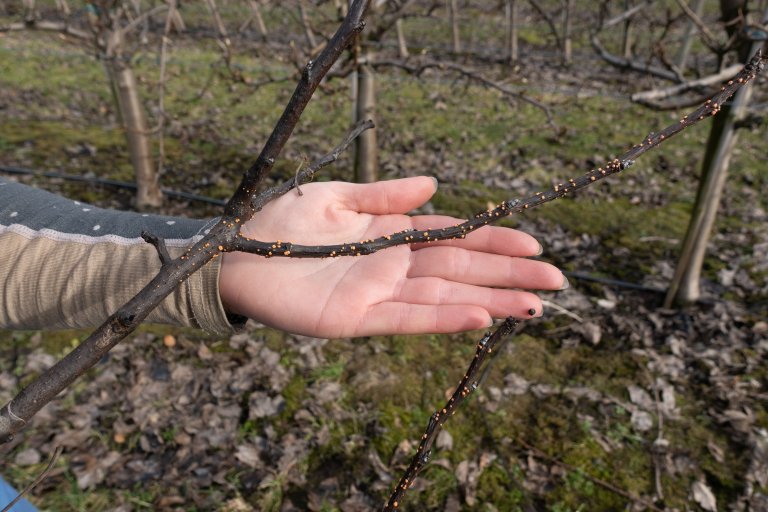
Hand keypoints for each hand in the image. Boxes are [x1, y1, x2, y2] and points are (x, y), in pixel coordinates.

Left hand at [219, 176, 564, 337]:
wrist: (235, 255)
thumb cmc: (282, 224)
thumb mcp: (338, 196)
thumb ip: (386, 195)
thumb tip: (434, 184)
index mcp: (393, 236)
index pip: (455, 239)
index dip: (494, 241)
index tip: (534, 244)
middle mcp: (394, 267)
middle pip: (461, 271)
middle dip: (508, 276)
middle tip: (557, 282)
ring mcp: (378, 294)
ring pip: (445, 299)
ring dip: (489, 302)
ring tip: (532, 306)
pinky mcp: (356, 318)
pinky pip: (407, 319)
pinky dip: (444, 320)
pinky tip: (479, 317)